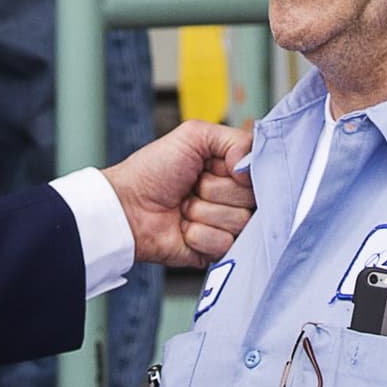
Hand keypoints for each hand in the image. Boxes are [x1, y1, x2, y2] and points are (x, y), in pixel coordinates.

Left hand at [102, 119, 256, 267]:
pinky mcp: (215, 251)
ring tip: (183, 207)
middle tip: (192, 186)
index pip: (260, 172)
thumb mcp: (194, 135)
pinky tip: (183, 229)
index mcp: (231, 170)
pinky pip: (224, 243)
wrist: (126, 207)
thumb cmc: (153, 170)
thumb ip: (235, 140)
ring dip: (203, 212)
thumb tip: (251, 166)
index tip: (216, 166)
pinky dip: (198, 234)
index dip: (237, 171)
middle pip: (251, 199)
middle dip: (214, 190)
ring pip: (239, 222)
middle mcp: (232, 198)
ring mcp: (225, 225)